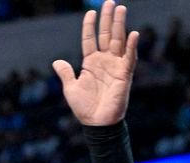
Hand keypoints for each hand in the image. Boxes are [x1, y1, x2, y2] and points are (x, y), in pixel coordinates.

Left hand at [52, 1, 138, 126]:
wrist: (97, 124)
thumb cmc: (84, 108)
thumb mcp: (71, 89)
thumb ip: (66, 73)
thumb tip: (56, 62)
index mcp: (91, 63)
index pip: (90, 39)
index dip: (90, 26)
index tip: (91, 12)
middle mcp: (104, 61)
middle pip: (106, 35)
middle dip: (108, 18)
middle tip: (110, 2)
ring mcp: (115, 66)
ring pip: (118, 41)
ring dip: (119, 25)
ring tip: (120, 9)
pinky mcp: (124, 75)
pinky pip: (129, 58)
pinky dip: (131, 47)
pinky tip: (133, 34)